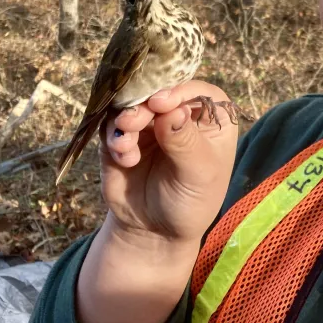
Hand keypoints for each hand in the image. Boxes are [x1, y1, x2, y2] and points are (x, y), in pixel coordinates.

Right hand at [98, 80, 238, 244]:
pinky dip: (115, 138)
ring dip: (125, 120)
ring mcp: (149, 125)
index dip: (179, 91)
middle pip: (159, 92)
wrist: (155, 232)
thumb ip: (185, 142)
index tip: (162, 102)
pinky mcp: (122, 137)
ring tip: (126, 145)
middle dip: (143, 105)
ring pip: (132, 105)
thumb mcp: (198, 175)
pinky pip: (112, 126)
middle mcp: (179, 115)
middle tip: (132, 122)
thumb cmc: (190, 202)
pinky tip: (124, 158)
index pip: (198, 91)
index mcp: (210, 120)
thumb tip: (172, 109)